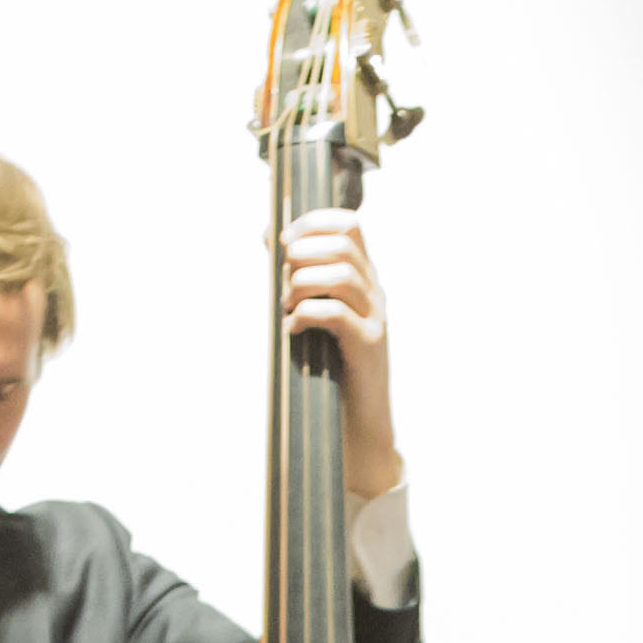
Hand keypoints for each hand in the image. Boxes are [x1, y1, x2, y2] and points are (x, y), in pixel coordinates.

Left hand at [284, 207, 404, 498]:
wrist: (359, 420)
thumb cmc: (330, 364)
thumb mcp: (315, 311)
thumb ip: (298, 274)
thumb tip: (267, 235)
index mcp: (363, 278)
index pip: (350, 225)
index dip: (315, 222)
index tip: (285, 241)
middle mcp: (374, 292)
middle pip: (343, 245)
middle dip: (303, 253)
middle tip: (282, 279)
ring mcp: (375, 318)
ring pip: (341, 275)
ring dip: (301, 284)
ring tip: (285, 306)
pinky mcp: (368, 345)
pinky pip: (335, 313)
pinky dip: (305, 314)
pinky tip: (292, 329)